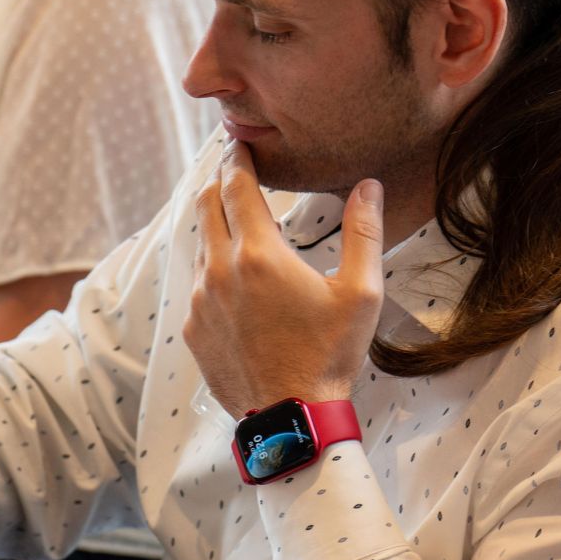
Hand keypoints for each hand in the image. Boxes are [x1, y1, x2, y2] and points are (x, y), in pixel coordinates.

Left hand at [184, 142, 384, 415]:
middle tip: (235, 170)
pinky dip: (212, 269)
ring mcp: (200, 301)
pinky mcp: (192, 328)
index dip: (236, 157)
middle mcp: (219, 271)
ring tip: (239, 223)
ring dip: (217, 228)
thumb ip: (364, 232)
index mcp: (259, 254)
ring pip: (200, 245)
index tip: (239, 142)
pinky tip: (235, 279)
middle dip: (220, 183)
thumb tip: (368, 185)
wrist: (292, 417)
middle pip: (206, 206)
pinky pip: (196, 285)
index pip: (235, 185)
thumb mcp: (360, 293)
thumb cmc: (330, 355)